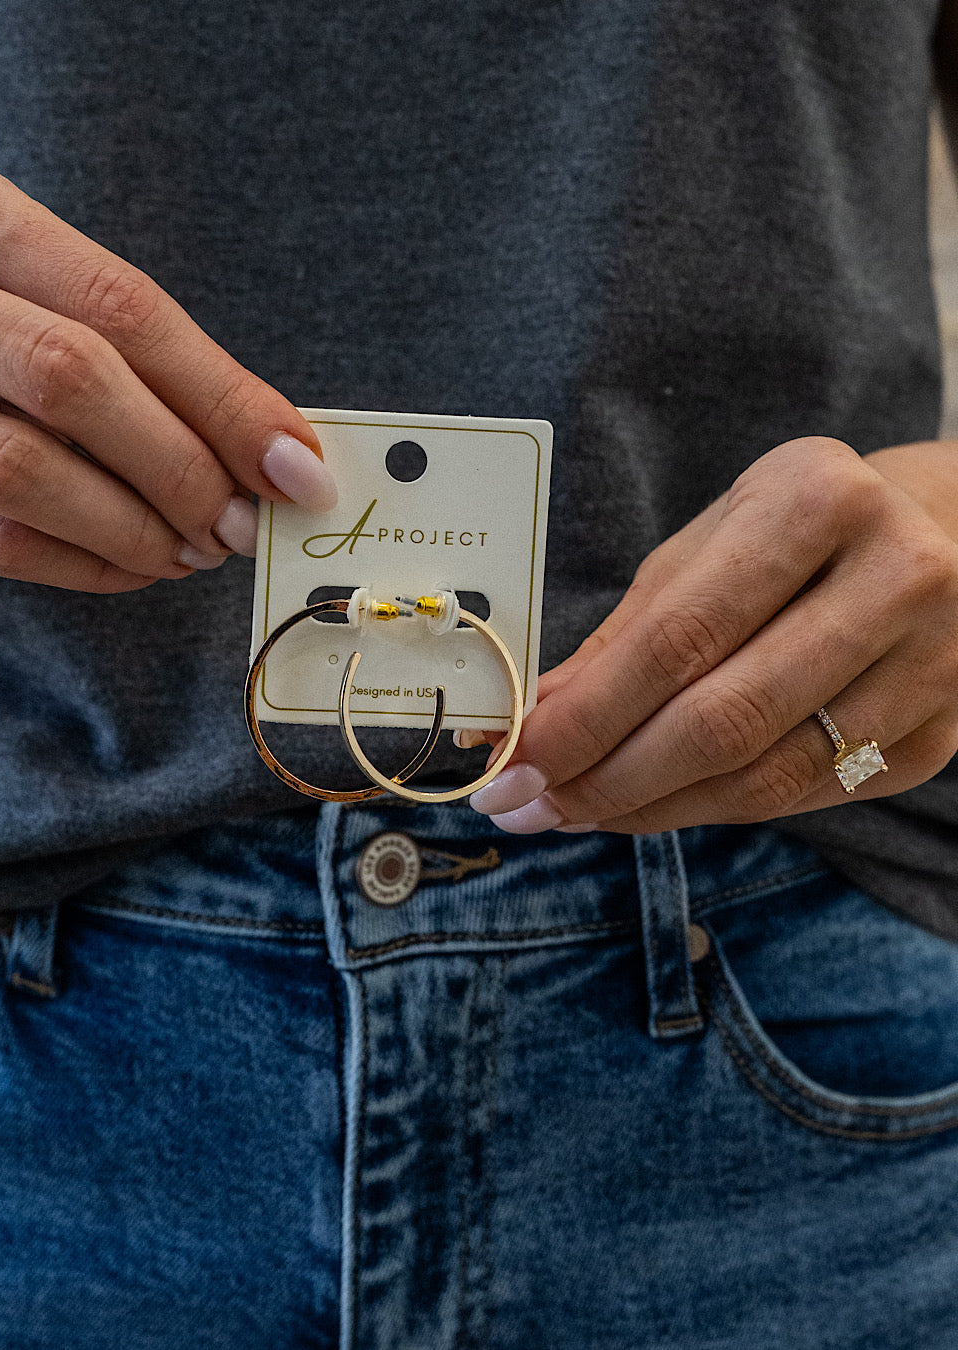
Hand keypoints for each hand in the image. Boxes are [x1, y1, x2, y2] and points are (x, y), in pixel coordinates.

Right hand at [0, 152, 335, 590]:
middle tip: (241, 526)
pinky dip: (79, 565)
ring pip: (18, 467)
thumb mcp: (28, 304)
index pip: (120, 305)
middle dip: (182, 466)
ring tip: (190, 553)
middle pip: (71, 376)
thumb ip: (131, 357)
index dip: (224, 396)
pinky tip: (128, 570)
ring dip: (133, 527)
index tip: (297, 468)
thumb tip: (277, 453)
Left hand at [466, 436, 957, 832]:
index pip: (678, 636)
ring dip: (653, 809)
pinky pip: (807, 796)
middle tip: (528, 807)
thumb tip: (537, 720)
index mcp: (817, 502)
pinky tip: (657, 805)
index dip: (588, 715)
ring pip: (766, 777)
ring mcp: (932, 663)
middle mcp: (894, 577)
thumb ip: (627, 632)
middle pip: (722, 720)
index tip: (517, 762)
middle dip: (607, 778)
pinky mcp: (941, 734)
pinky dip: (716, 810)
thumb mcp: (710, 545)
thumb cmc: (797, 535)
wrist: (949, 537)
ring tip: (578, 813)